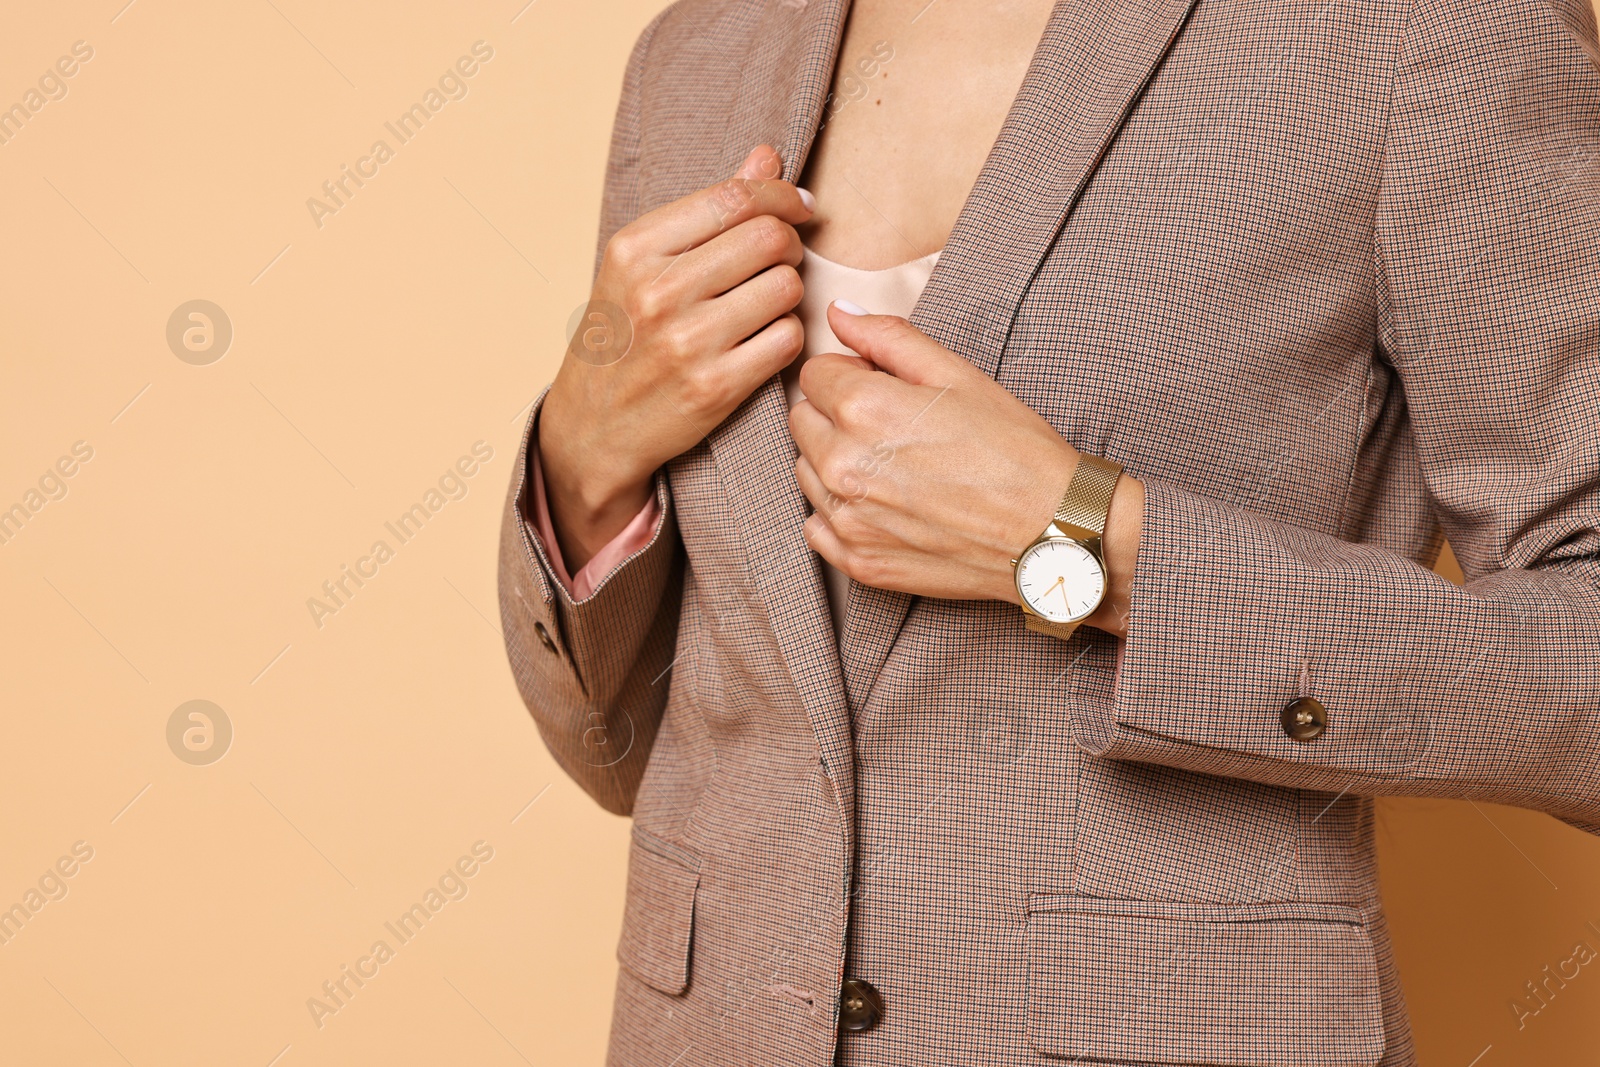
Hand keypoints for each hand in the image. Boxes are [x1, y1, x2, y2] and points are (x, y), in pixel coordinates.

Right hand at [540, 145, 813, 569]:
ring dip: (790, 293)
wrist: (590, 428)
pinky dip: (788, 336)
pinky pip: (787, 339)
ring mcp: (687, 342)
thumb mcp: (642, 265)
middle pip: (769, 238)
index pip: (735, 197)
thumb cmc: (622, 336)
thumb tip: (767, 156)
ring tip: (768, 303)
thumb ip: (707, 210)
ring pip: (786, 287)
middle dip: (790, 245)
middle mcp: (658, 290)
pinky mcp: (715, 388)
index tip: (799, 209)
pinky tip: (767, 339)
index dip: (783, 197)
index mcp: (635, 248)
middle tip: (783, 260)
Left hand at [789, 304, 1143, 636]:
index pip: (814, 375)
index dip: (851, 374)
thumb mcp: (958, 374)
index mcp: (863, 408)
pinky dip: (841, 512)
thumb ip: (888, 338)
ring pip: (806, 472)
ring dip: (835, 462)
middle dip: (836, 415)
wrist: (1052, 533)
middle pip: (803, 422)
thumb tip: (839, 312)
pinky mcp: (856, 560)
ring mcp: (846, 519)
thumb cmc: (1015, 450)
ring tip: (895, 467)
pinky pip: (817, 524)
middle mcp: (843, 465)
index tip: (885, 388)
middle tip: (894, 427)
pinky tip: (886, 506)